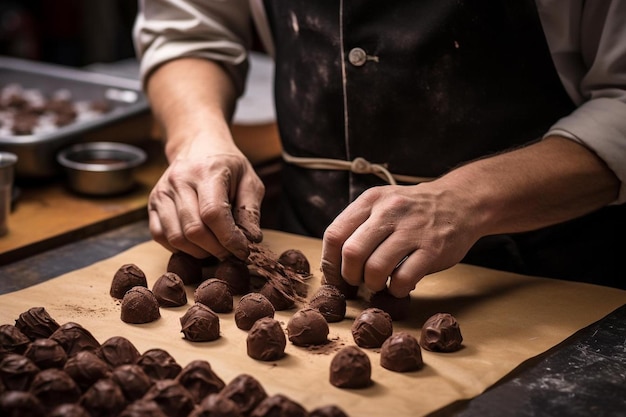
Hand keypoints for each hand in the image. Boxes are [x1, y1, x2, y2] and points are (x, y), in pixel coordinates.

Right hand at [148, 148, 263, 260]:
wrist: (199, 146)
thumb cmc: (227, 166)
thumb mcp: (249, 181)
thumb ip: (251, 211)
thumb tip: (251, 239)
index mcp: (207, 172)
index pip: (213, 213)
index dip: (229, 238)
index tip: (243, 251)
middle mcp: (180, 180)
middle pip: (194, 230)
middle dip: (215, 249)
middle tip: (230, 253)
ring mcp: (162, 192)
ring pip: (176, 237)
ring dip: (198, 252)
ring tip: (214, 248)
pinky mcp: (152, 203)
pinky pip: (160, 236)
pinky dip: (180, 248)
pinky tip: (196, 244)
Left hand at [321, 183, 480, 297]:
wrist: (461, 201)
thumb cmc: (413, 210)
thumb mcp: (382, 204)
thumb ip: (358, 227)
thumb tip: (333, 265)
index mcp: (370, 200)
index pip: (335, 234)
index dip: (330, 262)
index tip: (336, 277)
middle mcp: (389, 212)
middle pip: (351, 253)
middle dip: (350, 276)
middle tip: (358, 282)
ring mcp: (412, 230)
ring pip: (375, 269)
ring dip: (372, 285)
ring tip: (379, 283)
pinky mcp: (433, 249)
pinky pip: (403, 279)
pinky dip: (396, 289)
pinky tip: (399, 285)